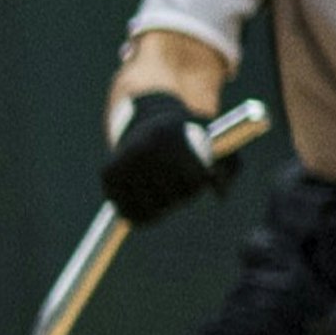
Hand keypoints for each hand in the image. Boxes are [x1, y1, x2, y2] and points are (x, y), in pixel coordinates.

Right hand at [102, 90, 237, 225]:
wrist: (146, 118)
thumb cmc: (188, 134)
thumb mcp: (215, 142)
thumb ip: (228, 169)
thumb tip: (219, 197)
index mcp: (170, 137)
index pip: (195, 180)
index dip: (198, 185)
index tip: (200, 177)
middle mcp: (143, 149)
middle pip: (173, 196)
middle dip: (180, 196)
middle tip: (179, 186)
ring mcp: (122, 162)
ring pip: (150, 209)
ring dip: (161, 209)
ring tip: (164, 195)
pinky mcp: (107, 174)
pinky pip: (126, 211)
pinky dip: (137, 216)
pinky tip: (145, 208)